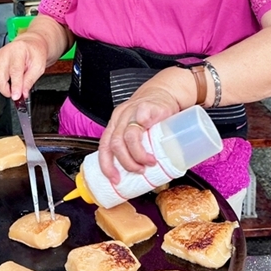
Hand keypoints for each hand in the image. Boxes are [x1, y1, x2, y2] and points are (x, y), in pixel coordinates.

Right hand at [0, 34, 47, 100]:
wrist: (30, 46)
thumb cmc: (35, 54)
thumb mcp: (39, 67)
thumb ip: (30, 81)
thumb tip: (22, 93)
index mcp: (18, 50)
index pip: (14, 71)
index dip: (15, 86)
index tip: (16, 96)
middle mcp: (5, 52)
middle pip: (0, 76)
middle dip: (7, 90)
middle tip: (16, 94)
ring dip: (5, 86)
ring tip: (16, 83)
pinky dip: (1, 81)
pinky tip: (10, 78)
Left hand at [98, 69, 193, 183]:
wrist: (166, 92)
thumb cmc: (153, 114)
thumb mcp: (140, 131)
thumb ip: (136, 147)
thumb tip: (140, 174)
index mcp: (115, 126)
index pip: (104, 148)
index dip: (106, 166)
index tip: (115, 179)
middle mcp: (120, 118)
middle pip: (115, 145)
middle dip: (126, 163)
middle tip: (139, 170)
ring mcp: (132, 112)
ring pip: (127, 137)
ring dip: (138, 155)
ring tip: (149, 162)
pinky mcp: (147, 107)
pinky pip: (142, 121)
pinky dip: (146, 137)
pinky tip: (155, 146)